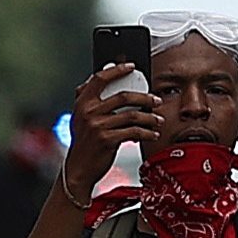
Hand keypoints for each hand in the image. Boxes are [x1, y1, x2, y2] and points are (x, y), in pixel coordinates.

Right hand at [65, 69, 158, 185]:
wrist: (78, 170)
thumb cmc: (83, 145)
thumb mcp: (80, 119)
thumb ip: (88, 101)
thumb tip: (102, 77)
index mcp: (82, 103)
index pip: (100, 78)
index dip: (117, 69)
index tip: (131, 66)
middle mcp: (88, 112)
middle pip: (123, 96)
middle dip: (144, 97)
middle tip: (156, 101)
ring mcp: (98, 126)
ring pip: (132, 115)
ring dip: (150, 118)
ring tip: (158, 120)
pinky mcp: (107, 140)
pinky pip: (133, 132)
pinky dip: (147, 133)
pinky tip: (153, 134)